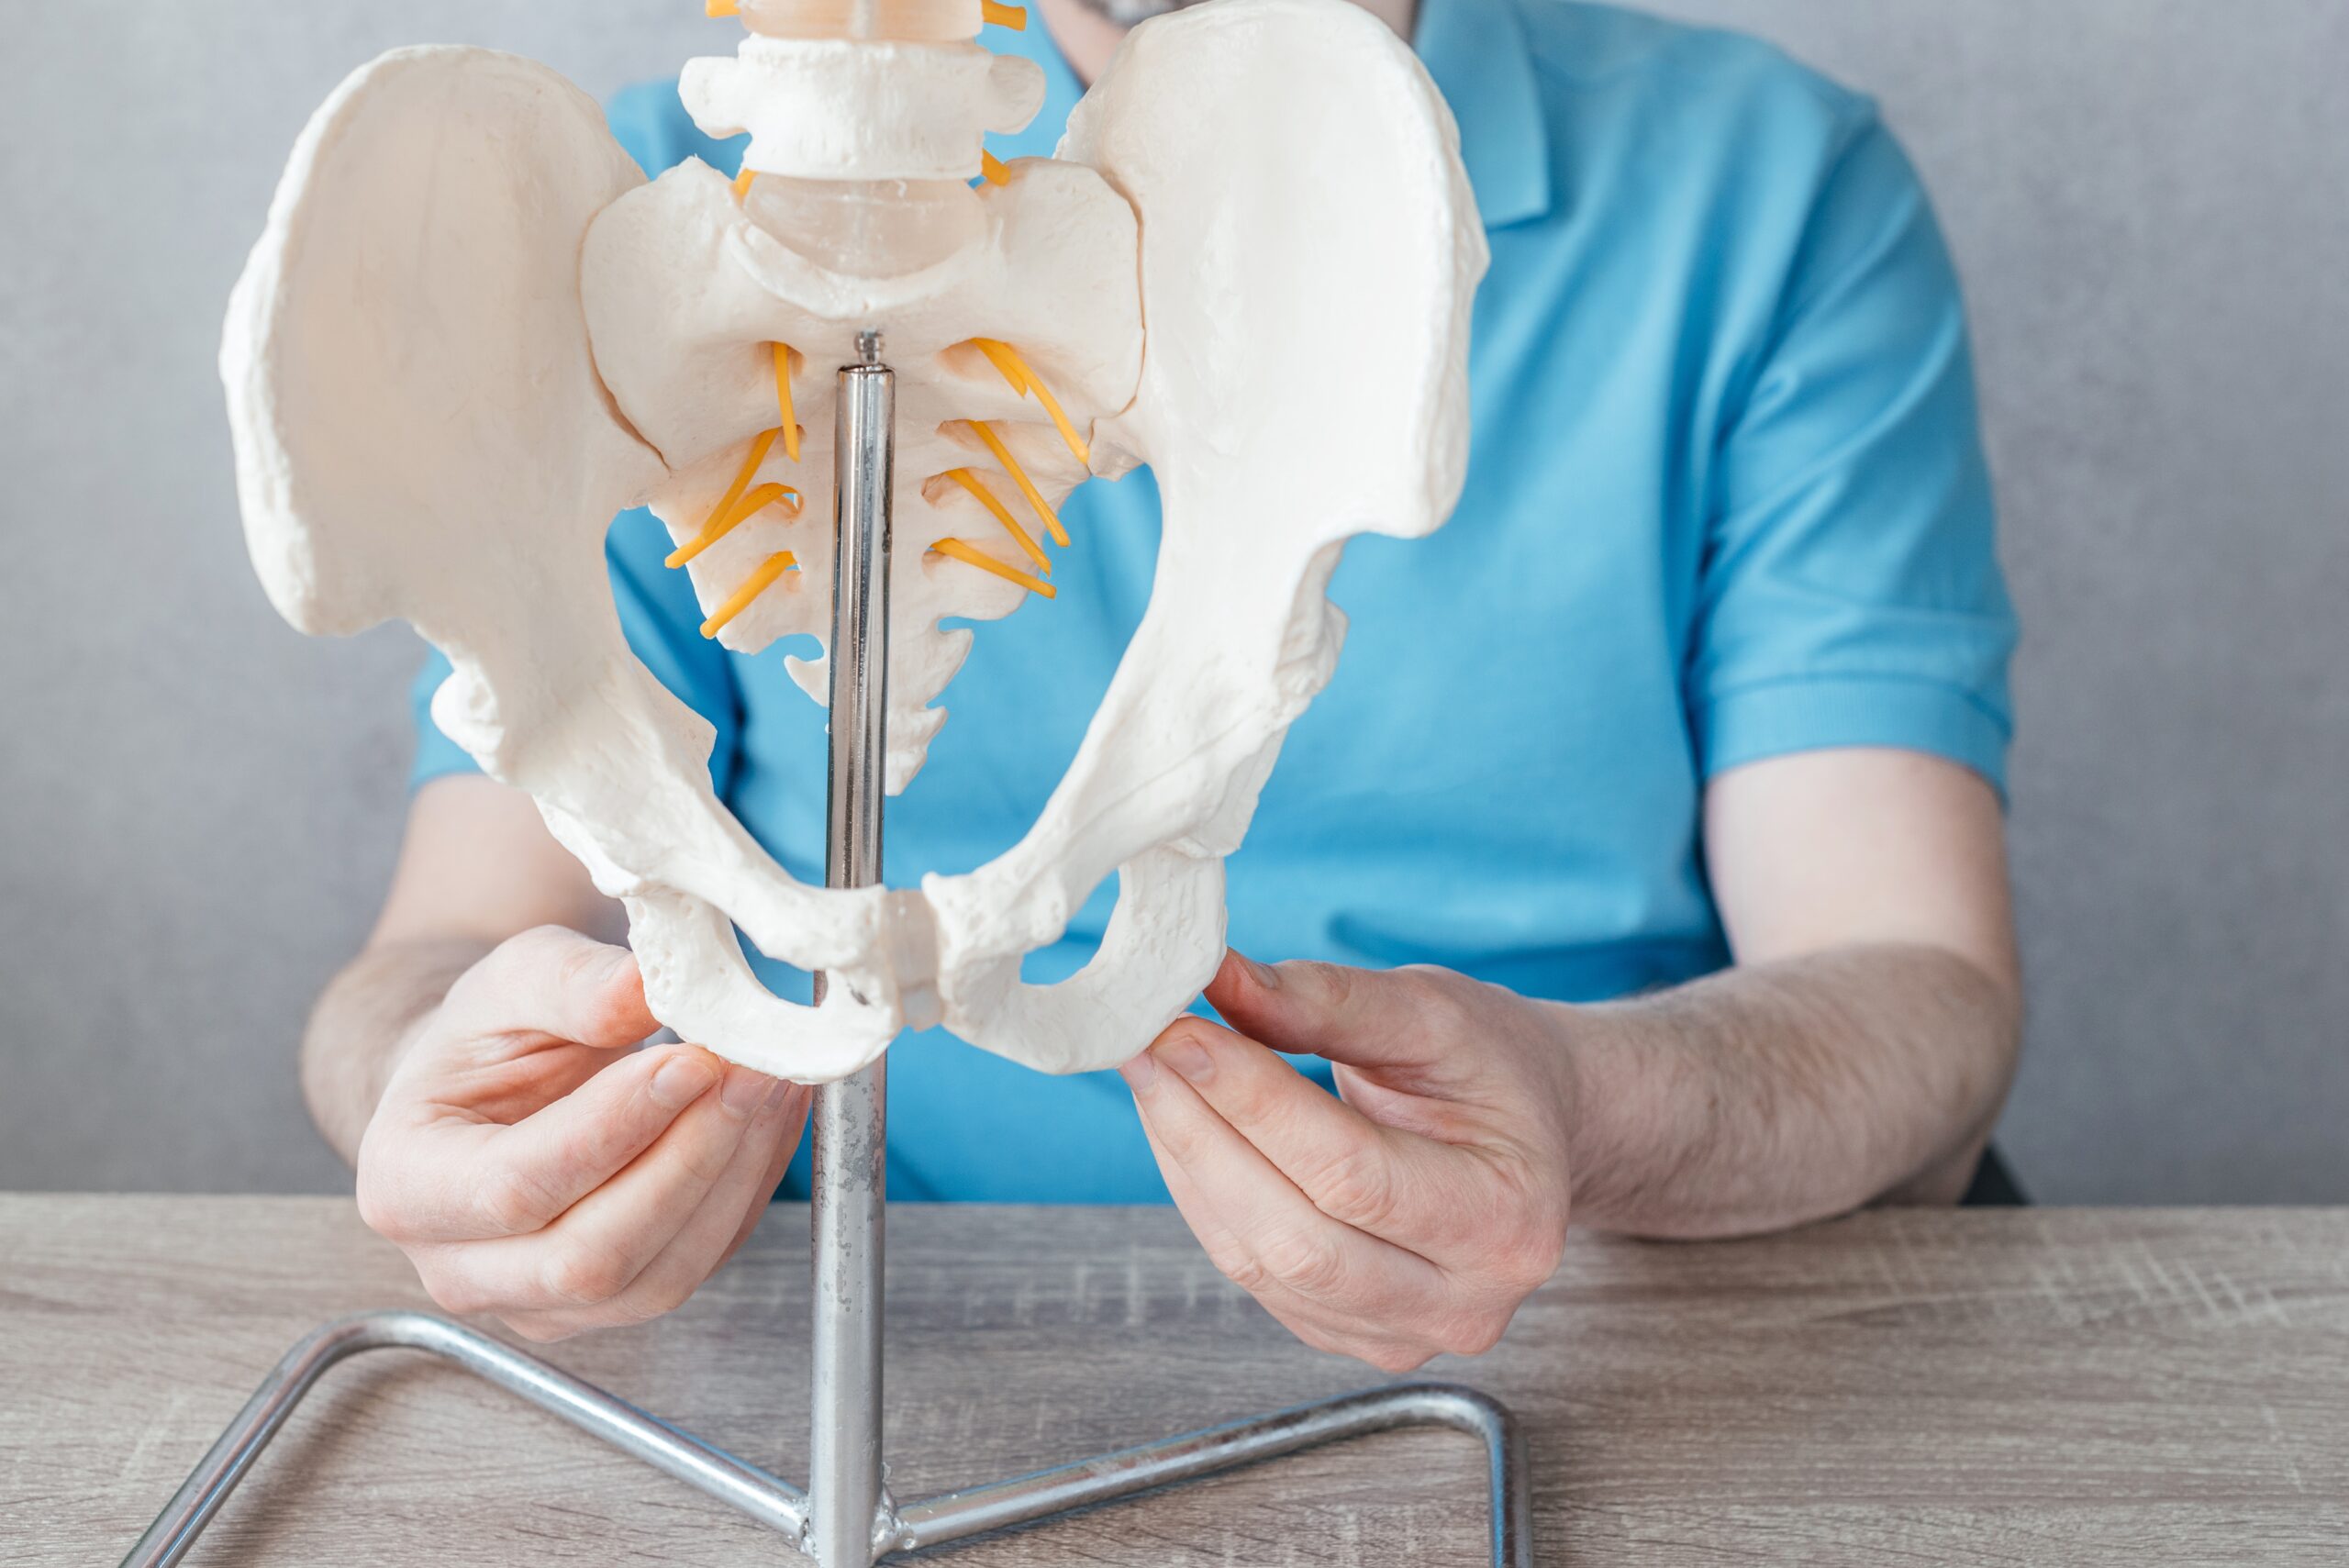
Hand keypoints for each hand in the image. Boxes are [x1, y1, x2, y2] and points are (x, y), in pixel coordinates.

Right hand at [354, 926, 808, 1339]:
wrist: (494, 1090)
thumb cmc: (488, 1040)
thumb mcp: (512, 980)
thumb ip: (572, 982)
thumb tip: (644, 989)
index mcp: (405, 1185)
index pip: (516, 1185)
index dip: (616, 1128)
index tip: (690, 1061)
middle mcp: (460, 1267)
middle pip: (591, 1257)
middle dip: (689, 1160)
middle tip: (751, 1072)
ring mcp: (538, 1302)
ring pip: (658, 1277)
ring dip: (733, 1178)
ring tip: (771, 1084)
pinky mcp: (613, 1305)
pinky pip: (698, 1265)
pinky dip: (748, 1190)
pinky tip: (769, 1119)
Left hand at [1121, 953, 1573, 1371]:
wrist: (1526, 1131)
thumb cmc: (1490, 1066)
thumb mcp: (1433, 1013)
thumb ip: (1331, 1000)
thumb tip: (1219, 979)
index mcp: (1509, 1220)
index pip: (1353, 1174)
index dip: (1255, 1102)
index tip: (1182, 1030)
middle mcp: (1465, 1302)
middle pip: (1297, 1237)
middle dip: (1204, 1136)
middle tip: (1147, 1047)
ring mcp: (1401, 1333)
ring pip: (1259, 1261)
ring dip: (1189, 1161)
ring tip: (1153, 1072)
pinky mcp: (1345, 1334)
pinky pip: (1249, 1270)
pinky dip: (1203, 1192)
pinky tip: (1182, 1123)